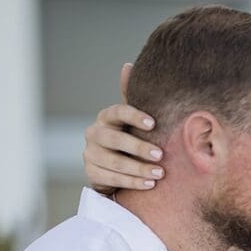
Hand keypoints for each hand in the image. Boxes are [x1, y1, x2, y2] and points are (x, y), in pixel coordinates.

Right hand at [83, 63, 165, 192]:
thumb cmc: (126, 138)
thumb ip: (130, 97)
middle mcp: (93, 133)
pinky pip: (113, 179)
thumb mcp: (130, 120)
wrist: (111, 167)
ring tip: (160, 174)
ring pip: (115, 162)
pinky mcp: (91, 173)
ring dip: (139, 169)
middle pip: (115, 140)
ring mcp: (90, 154)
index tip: (153, 124)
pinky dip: (133, 182)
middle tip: (161, 155)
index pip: (117, 111)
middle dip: (139, 148)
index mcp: (105, 117)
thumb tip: (128, 65)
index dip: (134, 116)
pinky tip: (149, 184)